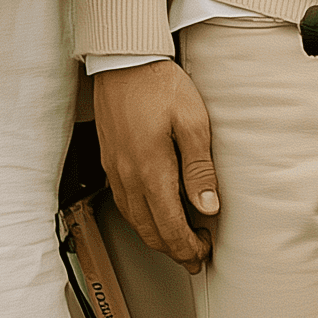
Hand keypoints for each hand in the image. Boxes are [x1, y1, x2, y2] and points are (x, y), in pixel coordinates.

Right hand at [93, 58, 217, 270]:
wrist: (124, 60)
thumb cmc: (159, 84)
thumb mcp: (193, 122)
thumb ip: (200, 168)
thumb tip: (208, 207)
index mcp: (151, 171)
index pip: (170, 227)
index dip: (188, 247)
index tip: (203, 253)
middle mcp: (128, 177)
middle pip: (150, 231)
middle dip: (173, 250)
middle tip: (194, 257)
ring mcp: (115, 170)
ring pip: (134, 220)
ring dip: (156, 237)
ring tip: (176, 242)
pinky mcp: (109, 160)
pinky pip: (123, 202)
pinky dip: (140, 218)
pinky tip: (151, 214)